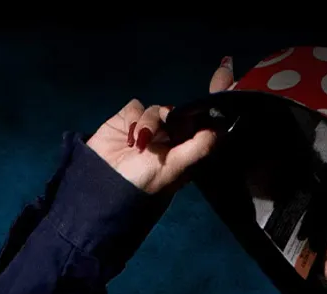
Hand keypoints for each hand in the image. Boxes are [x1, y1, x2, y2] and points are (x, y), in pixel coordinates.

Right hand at [86, 57, 236, 194]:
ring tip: (139, 144)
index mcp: (186, 150)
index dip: (213, 102)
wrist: (102, 186)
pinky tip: (129, 137)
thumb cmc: (144, 183)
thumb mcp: (176, 168)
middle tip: (173, 119)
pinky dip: (133, 118)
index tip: (225, 74)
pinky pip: (136, 106)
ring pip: (158, 108)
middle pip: (181, 112)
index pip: (204, 123)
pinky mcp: (127, 120)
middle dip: (179, 113)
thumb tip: (220, 126)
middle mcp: (170, 137)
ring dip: (150, 123)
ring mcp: (149, 128)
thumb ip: (198, 146)